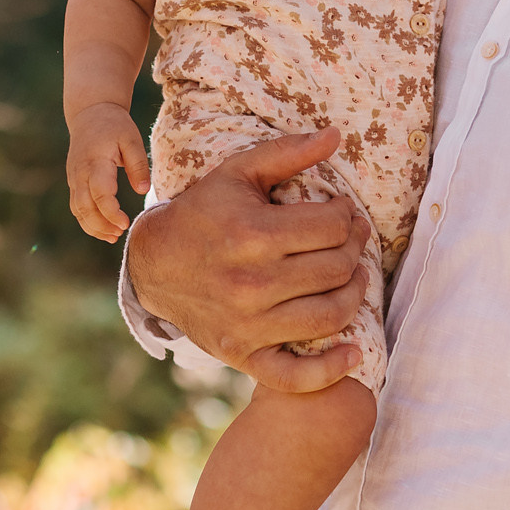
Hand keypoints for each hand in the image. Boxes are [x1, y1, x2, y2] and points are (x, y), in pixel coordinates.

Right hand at [67, 101, 150, 241]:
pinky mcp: (73, 181)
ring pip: (77, 210)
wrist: (90, 113)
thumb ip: (138, 164)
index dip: (111, 213)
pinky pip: (76, 206)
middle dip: (101, 225)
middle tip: (120, 234)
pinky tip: (102, 229)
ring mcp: (73, 178)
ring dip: (92, 227)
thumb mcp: (131, 139)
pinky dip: (86, 220)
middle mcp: (80, 173)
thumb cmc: (114, 125)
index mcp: (95, 162)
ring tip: (112, 237)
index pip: (100, 194)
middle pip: (85, 207)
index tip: (126, 224)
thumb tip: (142, 190)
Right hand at [128, 127, 373, 390]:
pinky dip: (332, 368)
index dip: (346, 215)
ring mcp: (248, 325)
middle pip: (337, 268)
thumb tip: (337, 134)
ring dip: (355, 295)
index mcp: (252, 234)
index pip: (332, 225)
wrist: (154, 265)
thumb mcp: (237, 174)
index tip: (342, 213)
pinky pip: (297, 375)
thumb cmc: (204, 214)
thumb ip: (287, 153)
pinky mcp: (243, 355)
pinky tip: (352, 351)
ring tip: (352, 277)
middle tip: (350, 240)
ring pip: (331, 315)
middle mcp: (252, 282)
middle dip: (353, 249)